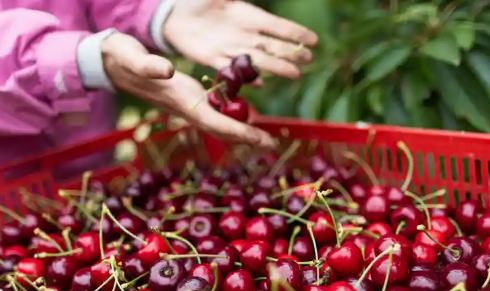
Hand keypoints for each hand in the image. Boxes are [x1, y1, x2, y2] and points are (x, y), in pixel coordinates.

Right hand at [102, 33, 275, 147]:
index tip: (259, 138)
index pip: (213, 121)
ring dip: (242, 131)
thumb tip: (167, 69)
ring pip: (219, 124)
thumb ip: (148, 64)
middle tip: (272, 144)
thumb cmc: (122, 58)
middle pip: (222, 129)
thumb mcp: (132, 55)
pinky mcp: (188, 99)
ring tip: (266, 137)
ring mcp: (187, 106)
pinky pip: (215, 114)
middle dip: (246, 137)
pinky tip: (247, 117)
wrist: (110, 64)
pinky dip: (233, 118)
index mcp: (180, 99)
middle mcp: (187, 108)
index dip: (238, 131)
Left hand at [162, 0, 317, 79]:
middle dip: (292, 53)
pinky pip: (232, 69)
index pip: (277, 25)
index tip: (314, 40)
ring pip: (258, 59)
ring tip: (295, 74)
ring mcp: (231, 48)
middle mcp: (244, 34)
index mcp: (248, 15)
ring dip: (277, 67)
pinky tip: (260, 83)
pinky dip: (246, 77)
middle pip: (272, 45)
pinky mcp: (213, 59)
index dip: (295, 32)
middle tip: (309, 60)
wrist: (176, 15)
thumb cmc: (201, 0)